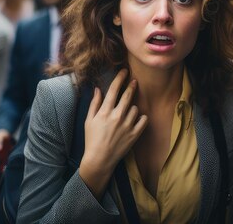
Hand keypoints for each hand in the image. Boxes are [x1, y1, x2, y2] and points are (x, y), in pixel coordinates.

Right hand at [79, 69, 147, 196]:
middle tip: (134, 81)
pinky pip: (143, 120)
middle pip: (128, 95)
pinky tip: (136, 120)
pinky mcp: (134, 135)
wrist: (99, 160)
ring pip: (135, 108)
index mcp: (105, 112)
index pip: (114, 89)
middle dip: (132, 86)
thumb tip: (97, 89)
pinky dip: (141, 119)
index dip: (120, 78)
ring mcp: (127, 126)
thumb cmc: (92, 139)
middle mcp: (117, 117)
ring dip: (132, 108)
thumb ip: (94, 104)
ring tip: (126, 115)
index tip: (124, 71)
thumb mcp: (89, 120)